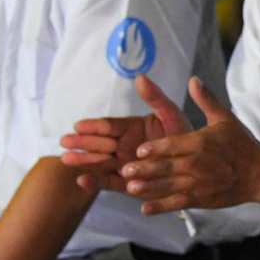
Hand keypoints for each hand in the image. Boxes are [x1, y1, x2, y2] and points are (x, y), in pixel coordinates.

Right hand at [60, 72, 188, 192]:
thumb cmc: (183, 136)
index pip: (110, 126)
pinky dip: (95, 182)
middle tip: (64, 142)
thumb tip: (140, 76)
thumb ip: (156, 98)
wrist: (195, 165)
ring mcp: (124, 164)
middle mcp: (124, 146)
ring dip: (83, 161)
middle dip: (82, 142)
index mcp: (131, 128)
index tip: (79, 125)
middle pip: (100, 143)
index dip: (95, 126)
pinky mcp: (127, 183)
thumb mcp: (171, 115)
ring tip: (66, 159)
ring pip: (100, 162)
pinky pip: (110, 182)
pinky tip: (81, 180)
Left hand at [119, 77, 259, 213]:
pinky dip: (160, 207)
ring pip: (168, 186)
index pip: (172, 145)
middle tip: (125, 170)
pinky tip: (145, 208)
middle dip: (144, 169)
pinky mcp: (201, 199)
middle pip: (166, 166)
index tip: (138, 151)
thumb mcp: (225, 119)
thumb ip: (205, 100)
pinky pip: (177, 204)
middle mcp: (198, 163)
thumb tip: (193, 80)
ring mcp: (199, 183)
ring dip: (148, 187)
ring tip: (130, 188)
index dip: (154, 148)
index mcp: (201, 142)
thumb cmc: (242, 145)